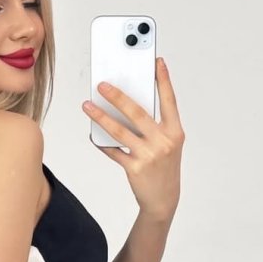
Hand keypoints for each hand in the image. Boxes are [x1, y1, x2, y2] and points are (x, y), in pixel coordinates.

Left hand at [82, 57, 184, 222]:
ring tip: (87, 106)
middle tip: (102, 85)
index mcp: (175, 132)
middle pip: (137, 113)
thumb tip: (129, 104)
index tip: (156, 61)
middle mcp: (164, 141)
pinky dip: (101, 142)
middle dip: (118, 96)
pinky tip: (93, 135)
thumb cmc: (164, 167)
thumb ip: (154, 125)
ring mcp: (149, 155)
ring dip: (101, 117)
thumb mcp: (168, 144)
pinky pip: (113, 151)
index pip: (169, 100)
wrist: (164, 199)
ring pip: (120, 131)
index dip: (163, 80)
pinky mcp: (135, 168)